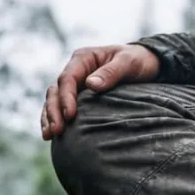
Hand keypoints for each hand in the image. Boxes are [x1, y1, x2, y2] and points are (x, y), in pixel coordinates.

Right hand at [41, 43, 159, 139]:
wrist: (145, 64)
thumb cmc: (137, 60)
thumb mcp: (128, 63)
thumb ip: (111, 72)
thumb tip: (91, 85)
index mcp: (83, 58)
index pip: (67, 78)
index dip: (66, 97)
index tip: (70, 115)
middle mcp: (75, 71)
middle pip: (55, 91)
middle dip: (54, 111)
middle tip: (57, 130)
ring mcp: (75, 84)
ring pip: (54, 100)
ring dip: (49, 117)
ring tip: (49, 135)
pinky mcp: (77, 97)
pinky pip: (61, 108)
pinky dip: (54, 120)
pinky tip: (51, 136)